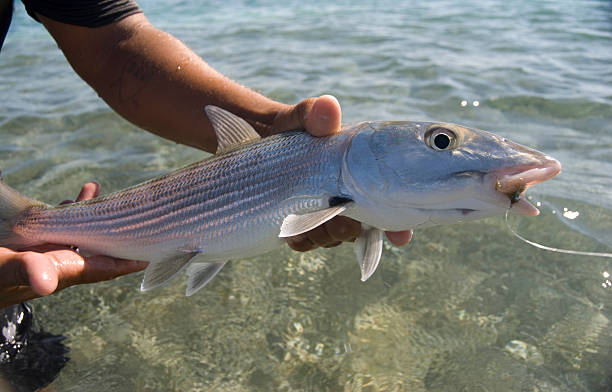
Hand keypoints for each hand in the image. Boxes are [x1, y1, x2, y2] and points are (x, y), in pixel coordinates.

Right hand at [0, 182, 147, 308]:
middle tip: (135, 209)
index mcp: (57, 272)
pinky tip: (76, 197)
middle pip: (98, 249)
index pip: (102, 268)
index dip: (128, 261)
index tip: (153, 252)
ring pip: (80, 234)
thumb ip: (23, 270)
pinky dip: (69, 211)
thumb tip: (47, 284)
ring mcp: (44, 253)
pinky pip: (58, 227)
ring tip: (97, 191)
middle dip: (116, 230)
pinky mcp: (31, 244)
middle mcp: (56, 264)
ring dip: (93, 214)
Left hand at [270, 95, 413, 250]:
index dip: (397, 225)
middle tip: (337, 213)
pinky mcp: (297, 228)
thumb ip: (313, 114)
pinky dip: (300, 236)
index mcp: (358, 176)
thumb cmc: (287, 128)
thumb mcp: (300, 118)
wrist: (250, 138)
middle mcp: (345, 199)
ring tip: (306, 213)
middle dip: (349, 227)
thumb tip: (328, 106)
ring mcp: (322, 215)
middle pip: (359, 229)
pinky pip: (305, 244)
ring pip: (333, 239)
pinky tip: (289, 222)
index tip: (400, 236)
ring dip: (322, 232)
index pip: (388, 205)